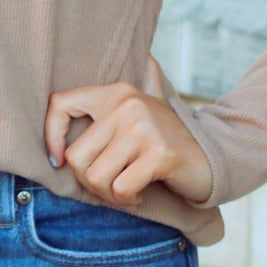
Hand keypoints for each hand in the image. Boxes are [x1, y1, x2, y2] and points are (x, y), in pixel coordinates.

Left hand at [44, 55, 213, 207]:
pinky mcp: (159, 154)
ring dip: (109, 195)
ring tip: (126, 190)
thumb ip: (134, 90)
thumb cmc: (169, 140)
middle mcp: (128, 105)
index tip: (59, 160)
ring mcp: (144, 128)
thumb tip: (135, 66)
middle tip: (110, 186)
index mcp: (117, 92)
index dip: (51, 135)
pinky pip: (121, 189)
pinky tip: (140, 193)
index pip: (60, 103)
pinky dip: (128, 200)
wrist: (215, 156)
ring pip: (96, 177)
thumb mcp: (148, 109)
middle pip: (76, 157)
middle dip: (89, 182)